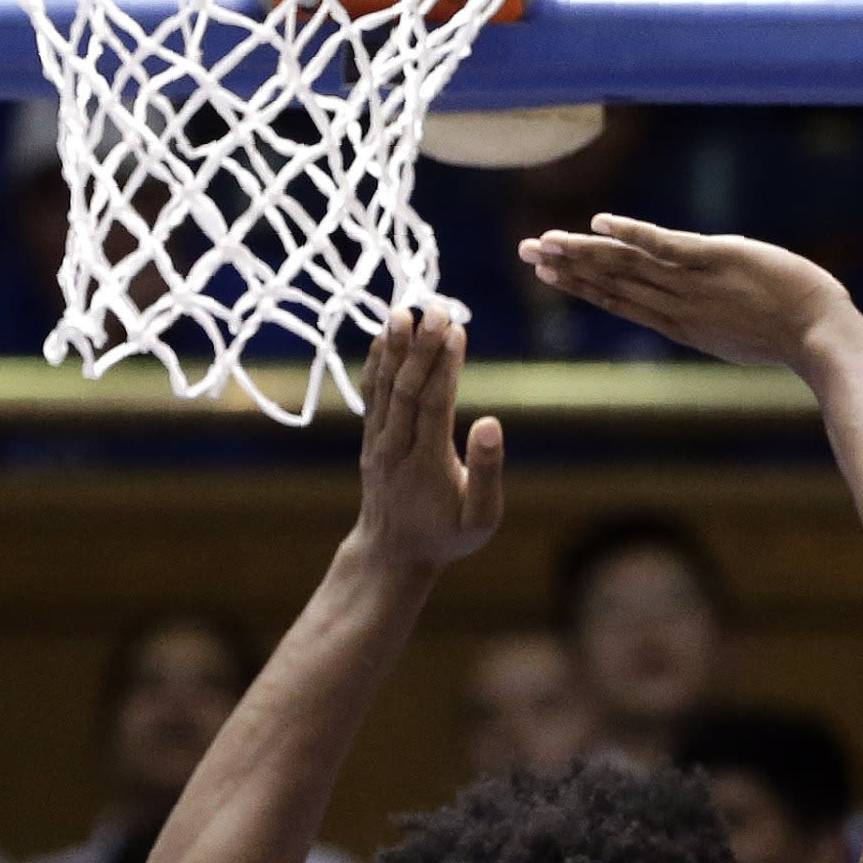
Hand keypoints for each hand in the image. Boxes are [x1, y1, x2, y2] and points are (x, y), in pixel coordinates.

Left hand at [351, 310, 502, 571]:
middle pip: (406, 387)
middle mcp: (395, 447)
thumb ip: (488, 472)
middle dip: (421, 346)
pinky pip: (371, 394)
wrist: (392, 553)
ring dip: (395, 347)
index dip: (444, 366)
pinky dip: (377, 363)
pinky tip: (384, 336)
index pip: (433, 405)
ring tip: (405, 310)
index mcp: (426, 464)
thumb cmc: (447, 536)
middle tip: (437, 309)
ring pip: (384, 386)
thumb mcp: (481, 519)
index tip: (456, 330)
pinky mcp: (370, 438)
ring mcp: (377, 442)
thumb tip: (492, 422)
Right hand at [519, 214, 861, 374]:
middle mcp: (680, 305)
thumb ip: (712, 315)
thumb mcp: (741, 331)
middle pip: (613, 282)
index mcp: (682, 322)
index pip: (621, 300)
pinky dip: (632, 234)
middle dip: (567, 267)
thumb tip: (704, 309)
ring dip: (584, 252)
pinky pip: (666, 246)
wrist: (825, 339)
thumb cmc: (795, 333)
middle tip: (525, 252)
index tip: (548, 273)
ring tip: (544, 242)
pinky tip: (600, 224)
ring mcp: (696, 284)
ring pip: (628, 266)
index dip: (582, 285)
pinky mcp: (717, 260)